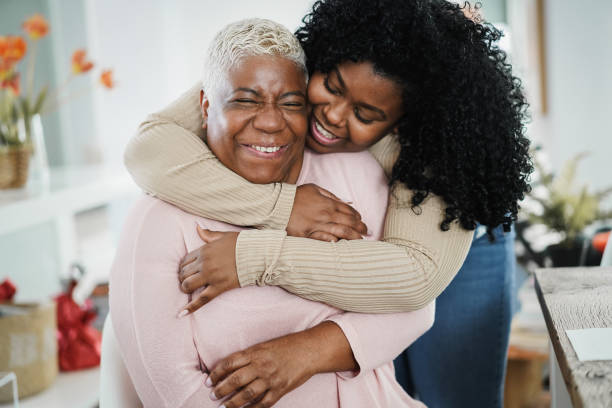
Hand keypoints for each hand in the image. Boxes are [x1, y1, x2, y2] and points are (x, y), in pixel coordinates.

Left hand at [178, 226, 238, 314]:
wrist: (258, 254)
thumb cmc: (242, 244)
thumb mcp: (224, 236)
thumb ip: (209, 234)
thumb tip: (197, 228)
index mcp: (204, 250)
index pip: (185, 260)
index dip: (184, 267)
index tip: (186, 270)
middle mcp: (205, 263)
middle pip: (184, 273)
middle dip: (183, 278)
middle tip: (188, 280)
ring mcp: (211, 276)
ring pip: (188, 285)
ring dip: (185, 288)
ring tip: (189, 290)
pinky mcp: (219, 287)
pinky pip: (202, 299)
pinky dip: (191, 307)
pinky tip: (181, 314)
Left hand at [206, 322, 355, 407]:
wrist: (309, 350)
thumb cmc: (287, 345)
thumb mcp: (265, 345)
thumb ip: (249, 356)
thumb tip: (230, 367)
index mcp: (255, 352)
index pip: (230, 363)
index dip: (217, 373)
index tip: (209, 380)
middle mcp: (261, 366)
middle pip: (235, 380)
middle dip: (221, 389)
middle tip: (213, 395)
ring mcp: (271, 379)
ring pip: (247, 394)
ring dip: (233, 402)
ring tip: (225, 406)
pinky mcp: (280, 389)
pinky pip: (263, 403)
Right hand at [287, 183, 367, 241]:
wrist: (278, 205)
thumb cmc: (296, 196)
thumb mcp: (314, 188)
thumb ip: (330, 195)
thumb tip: (344, 202)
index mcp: (328, 203)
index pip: (348, 211)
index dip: (358, 217)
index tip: (361, 220)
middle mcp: (325, 215)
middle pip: (348, 223)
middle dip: (360, 228)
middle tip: (366, 232)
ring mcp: (317, 226)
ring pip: (340, 233)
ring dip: (353, 237)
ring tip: (359, 241)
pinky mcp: (307, 235)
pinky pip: (323, 240)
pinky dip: (333, 242)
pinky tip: (340, 243)